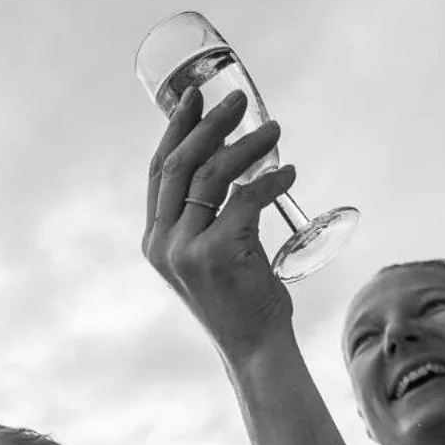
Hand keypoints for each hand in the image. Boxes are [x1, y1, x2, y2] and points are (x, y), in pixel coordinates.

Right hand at [142, 87, 298, 356]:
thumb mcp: (210, 255)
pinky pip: (246, 197)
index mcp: (155, 240)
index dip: (175, 129)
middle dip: (210, 123)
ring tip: (275, 129)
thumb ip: (207, 219)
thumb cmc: (241, 299)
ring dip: (247, 144)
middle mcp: (163, 243)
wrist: (254, 347)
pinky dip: (271, 179)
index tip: (193, 97)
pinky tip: (288, 173)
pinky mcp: (217, 254)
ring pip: (213, 174)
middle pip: (180, 163)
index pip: (159, 172)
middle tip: (239, 99)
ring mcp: (186, 249)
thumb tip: (231, 165)